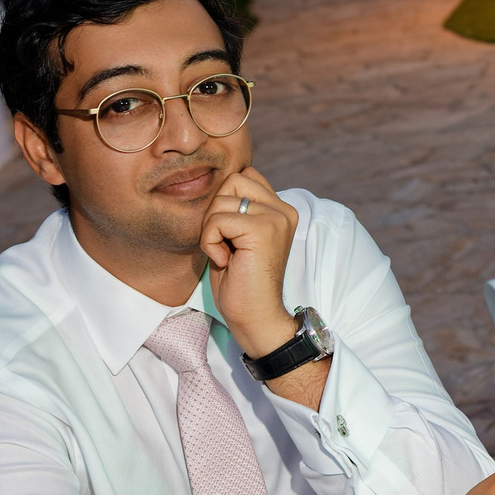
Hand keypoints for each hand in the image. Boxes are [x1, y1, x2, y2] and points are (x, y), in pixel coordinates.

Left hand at [201, 163, 299, 359]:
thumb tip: (216, 183)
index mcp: (280, 208)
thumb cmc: (240, 282)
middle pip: (231, 181)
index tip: (230, 235)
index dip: (225, 201)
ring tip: (227, 255)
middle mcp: (283, 209)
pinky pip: (218, 221)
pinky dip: (211, 242)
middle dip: (215, 213)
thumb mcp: (237, 237)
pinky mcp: (263, 229)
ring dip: (211, 231)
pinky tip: (226, 261)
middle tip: (225, 244)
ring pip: (221, 200)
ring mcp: (276, 218)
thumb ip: (236, 208)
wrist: (255, 318)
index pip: (243, 176)